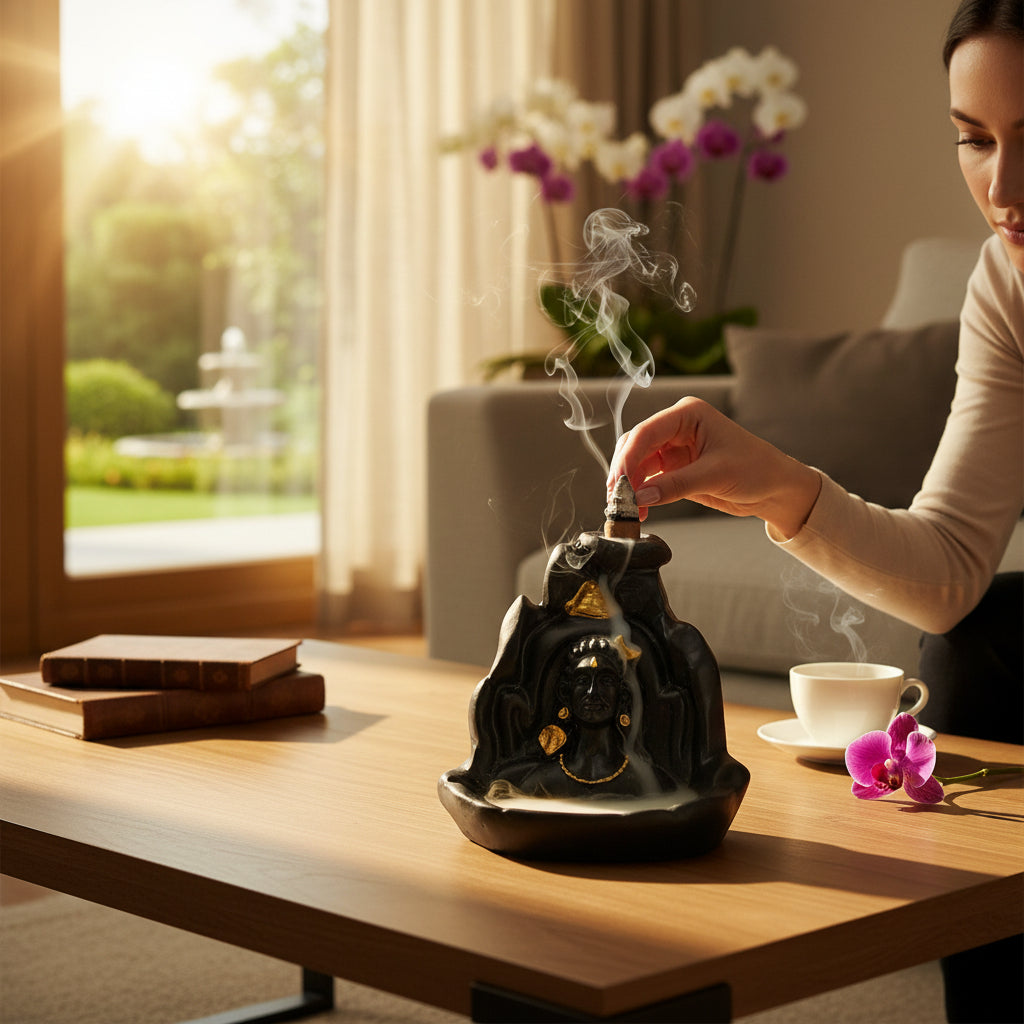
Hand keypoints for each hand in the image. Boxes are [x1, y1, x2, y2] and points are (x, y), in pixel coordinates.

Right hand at [607, 397, 821, 539]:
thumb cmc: (756, 469)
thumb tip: (639, 498)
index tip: (619, 483)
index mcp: (687, 414)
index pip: (646, 432)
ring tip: (627, 510)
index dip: (628, 458)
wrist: (775, 488)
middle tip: (617, 499)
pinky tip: (639, 511)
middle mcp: (675, 427)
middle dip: (624, 473)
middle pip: (635, 446)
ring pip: (636, 465)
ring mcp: (672, 449)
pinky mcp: (673, 470)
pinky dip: (640, 496)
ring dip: (630, 487)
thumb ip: (676, 485)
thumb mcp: (716, 475)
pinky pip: (648, 481)